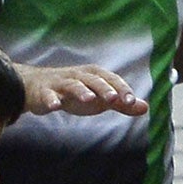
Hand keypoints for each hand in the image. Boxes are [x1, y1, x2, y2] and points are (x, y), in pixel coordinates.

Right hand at [18, 62, 146, 117]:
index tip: (130, 101)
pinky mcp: (44, 92)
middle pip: (93, 80)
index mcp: (94, 75)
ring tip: (89, 99)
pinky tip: (54, 106)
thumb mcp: (99, 98)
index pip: (111, 79)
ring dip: (80, 91)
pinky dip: (51, 99)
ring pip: (72, 85)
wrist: (37, 87)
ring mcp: (60, 83)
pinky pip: (48, 96)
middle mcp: (78, 76)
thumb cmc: (73, 93)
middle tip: (114, 99)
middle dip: (104, 88)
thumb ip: (120, 104)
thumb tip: (145, 108)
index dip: (121, 89)